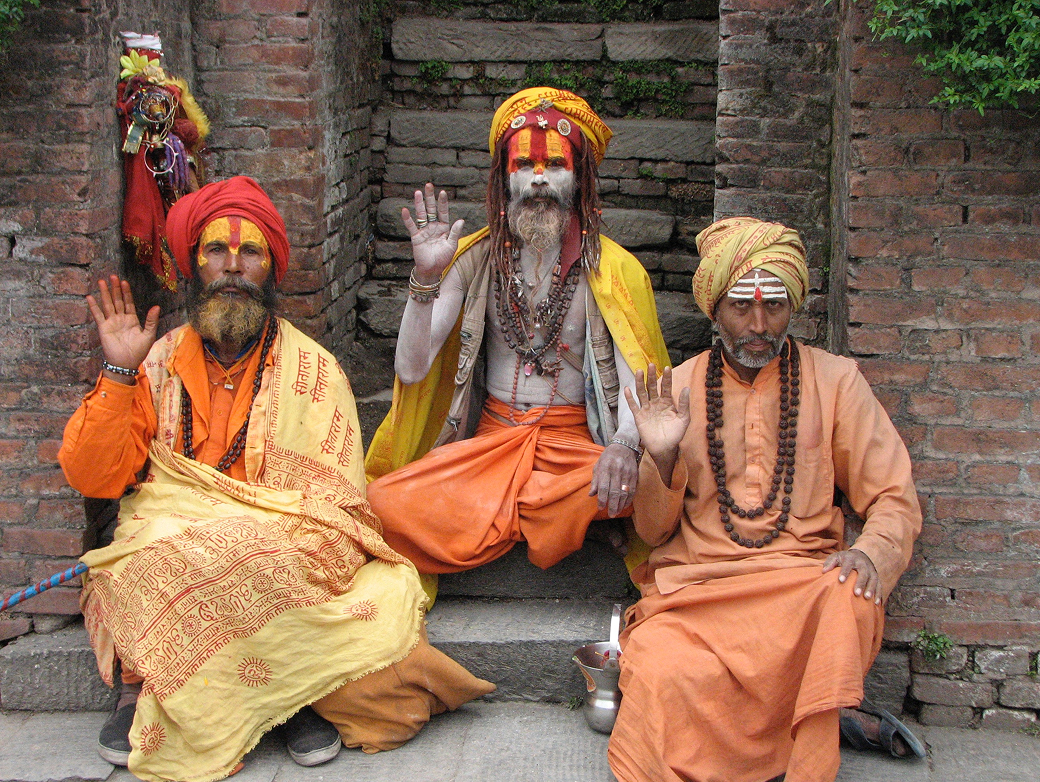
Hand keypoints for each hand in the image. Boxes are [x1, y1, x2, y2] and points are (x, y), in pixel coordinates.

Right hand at [86, 275, 159, 381]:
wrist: (126, 363)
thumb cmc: (139, 351)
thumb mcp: (149, 334)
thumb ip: (152, 320)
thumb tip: (156, 306)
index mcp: (132, 319)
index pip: (128, 302)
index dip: (126, 292)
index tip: (124, 282)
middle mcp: (121, 319)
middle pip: (117, 300)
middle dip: (115, 289)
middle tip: (112, 276)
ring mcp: (111, 322)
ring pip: (108, 304)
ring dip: (104, 293)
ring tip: (101, 281)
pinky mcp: (103, 328)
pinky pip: (98, 315)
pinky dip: (94, 306)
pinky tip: (90, 297)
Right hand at [402, 183, 465, 283]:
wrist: (432, 270)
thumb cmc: (443, 258)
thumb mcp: (451, 245)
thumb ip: (454, 232)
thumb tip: (461, 220)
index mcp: (443, 227)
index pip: (443, 212)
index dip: (442, 203)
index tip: (442, 192)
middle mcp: (433, 226)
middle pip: (431, 209)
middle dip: (430, 198)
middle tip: (428, 185)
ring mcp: (424, 231)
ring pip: (421, 215)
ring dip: (419, 204)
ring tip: (418, 192)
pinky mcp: (416, 237)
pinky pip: (411, 226)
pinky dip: (408, 219)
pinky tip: (405, 210)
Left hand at [590, 443, 638, 516]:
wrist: (624, 446)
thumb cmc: (608, 457)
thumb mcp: (598, 466)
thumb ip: (595, 481)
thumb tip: (591, 494)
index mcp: (606, 468)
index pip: (604, 487)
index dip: (602, 499)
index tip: (600, 507)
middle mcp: (617, 471)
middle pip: (615, 491)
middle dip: (613, 505)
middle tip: (611, 514)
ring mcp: (627, 473)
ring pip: (625, 492)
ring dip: (621, 505)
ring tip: (617, 512)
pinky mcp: (635, 475)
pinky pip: (632, 490)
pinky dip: (629, 500)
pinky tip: (625, 506)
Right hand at [624, 364, 690, 481]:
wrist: (665, 449)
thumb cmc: (676, 434)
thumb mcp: (684, 419)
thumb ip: (684, 404)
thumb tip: (686, 388)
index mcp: (667, 403)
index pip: (666, 387)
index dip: (666, 378)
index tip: (667, 368)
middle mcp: (656, 403)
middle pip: (652, 387)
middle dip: (652, 376)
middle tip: (651, 365)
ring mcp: (647, 409)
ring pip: (642, 393)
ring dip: (640, 382)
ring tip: (639, 371)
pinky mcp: (639, 417)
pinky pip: (634, 406)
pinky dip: (630, 398)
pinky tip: (627, 389)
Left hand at [822, 548, 881, 603]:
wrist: (860, 555)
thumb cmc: (844, 559)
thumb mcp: (835, 557)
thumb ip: (830, 563)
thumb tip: (824, 571)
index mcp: (851, 559)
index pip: (848, 565)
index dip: (844, 572)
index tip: (840, 580)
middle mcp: (863, 564)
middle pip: (863, 573)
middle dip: (860, 583)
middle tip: (856, 593)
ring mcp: (871, 570)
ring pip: (873, 579)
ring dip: (871, 589)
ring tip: (867, 598)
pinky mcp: (876, 577)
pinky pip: (879, 585)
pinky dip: (879, 594)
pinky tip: (876, 603)